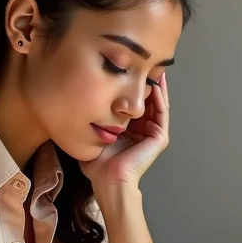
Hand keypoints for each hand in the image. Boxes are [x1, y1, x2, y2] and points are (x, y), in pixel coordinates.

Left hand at [80, 72, 170, 188]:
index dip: (132, 88)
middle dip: (146, 83)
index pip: (133, 105)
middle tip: (145, 63)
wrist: (108, 179)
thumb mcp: (94, 136)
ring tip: (154, 67)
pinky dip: (160, 97)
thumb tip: (80, 105)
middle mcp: (143, 131)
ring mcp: (153, 134)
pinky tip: (155, 83)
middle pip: (147, 101)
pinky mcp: (159, 137)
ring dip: (156, 86)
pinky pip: (161, 112)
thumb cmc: (98, 165)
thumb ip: (92, 122)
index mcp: (129, 132)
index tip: (128, 71)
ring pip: (157, 104)